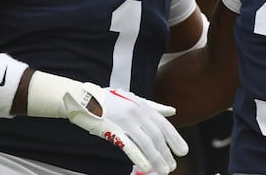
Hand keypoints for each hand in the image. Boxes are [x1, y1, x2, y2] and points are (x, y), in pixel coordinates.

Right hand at [63, 83, 187, 173]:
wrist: (82, 98)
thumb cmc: (107, 100)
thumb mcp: (133, 99)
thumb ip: (154, 106)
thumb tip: (173, 111)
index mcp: (142, 105)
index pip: (163, 124)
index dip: (175, 138)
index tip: (183, 151)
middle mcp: (136, 112)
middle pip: (157, 135)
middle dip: (167, 152)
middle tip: (173, 166)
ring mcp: (125, 121)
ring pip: (146, 142)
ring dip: (157, 158)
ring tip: (164, 170)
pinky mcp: (112, 129)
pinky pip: (129, 145)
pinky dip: (139, 157)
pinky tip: (146, 166)